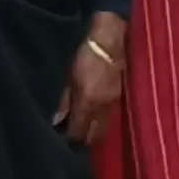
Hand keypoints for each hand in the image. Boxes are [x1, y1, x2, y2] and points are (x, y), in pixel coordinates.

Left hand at [60, 15, 125, 145]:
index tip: (63, 139)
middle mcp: (103, 107)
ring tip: (85, 128)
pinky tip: (96, 117)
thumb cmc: (86, 54)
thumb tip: (57, 121)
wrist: (112, 38)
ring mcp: (115, 103)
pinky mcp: (122, 98)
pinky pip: (112, 118)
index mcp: (88, 101)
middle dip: (84, 140)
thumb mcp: (69, 76)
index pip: (79, 132)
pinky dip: (103, 121)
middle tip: (74, 136)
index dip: (70, 139)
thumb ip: (64, 101)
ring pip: (105, 129)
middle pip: (94, 136)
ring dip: (95, 132)